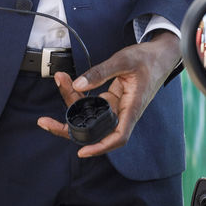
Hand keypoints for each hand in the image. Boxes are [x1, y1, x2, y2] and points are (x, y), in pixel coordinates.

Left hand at [37, 31, 180, 157]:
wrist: (160, 55)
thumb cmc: (148, 59)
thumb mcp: (125, 60)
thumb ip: (101, 72)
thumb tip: (78, 85)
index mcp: (132, 107)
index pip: (118, 136)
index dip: (100, 147)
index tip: (82, 151)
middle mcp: (123, 112)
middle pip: (94, 128)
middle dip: (69, 126)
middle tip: (45, 122)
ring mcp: (116, 106)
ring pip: (90, 114)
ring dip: (71, 102)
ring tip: (60, 81)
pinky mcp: (112, 99)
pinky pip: (92, 103)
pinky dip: (78, 94)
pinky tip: (67, 82)